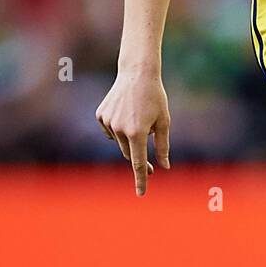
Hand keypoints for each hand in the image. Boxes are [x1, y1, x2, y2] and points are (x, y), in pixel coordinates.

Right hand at [96, 70, 170, 195]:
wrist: (137, 73)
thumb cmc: (155, 97)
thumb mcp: (164, 122)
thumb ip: (163, 146)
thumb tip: (164, 167)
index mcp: (137, 132)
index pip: (139, 163)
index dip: (141, 179)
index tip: (141, 193)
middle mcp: (119, 129)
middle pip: (130, 154)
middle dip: (140, 158)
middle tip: (153, 165)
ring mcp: (108, 122)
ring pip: (120, 142)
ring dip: (130, 139)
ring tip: (140, 119)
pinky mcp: (101, 115)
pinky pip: (111, 131)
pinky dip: (119, 129)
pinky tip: (126, 114)